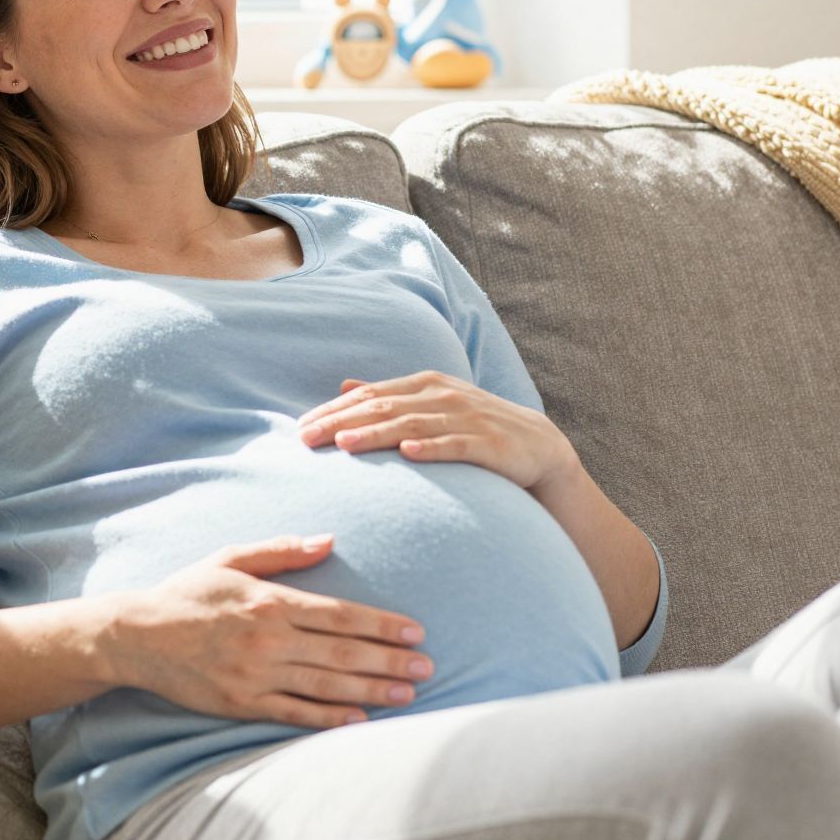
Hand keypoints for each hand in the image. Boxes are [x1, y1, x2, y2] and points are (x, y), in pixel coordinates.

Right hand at [108, 534, 435, 730]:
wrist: (137, 636)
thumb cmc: (189, 592)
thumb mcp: (231, 558)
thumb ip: (282, 551)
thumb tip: (330, 540)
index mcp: (270, 601)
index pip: (340, 615)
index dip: (382, 625)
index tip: (416, 632)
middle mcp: (267, 639)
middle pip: (342, 652)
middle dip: (390, 661)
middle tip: (428, 667)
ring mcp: (255, 674)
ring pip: (326, 684)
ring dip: (372, 690)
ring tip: (408, 692)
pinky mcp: (242, 703)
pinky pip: (295, 713)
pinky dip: (330, 717)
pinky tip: (361, 719)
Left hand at [295, 370, 580, 492]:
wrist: (538, 448)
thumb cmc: (476, 427)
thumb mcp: (433, 405)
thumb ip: (391, 396)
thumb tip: (345, 385)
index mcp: (425, 384)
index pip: (370, 395)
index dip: (334, 410)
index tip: (300, 429)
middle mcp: (443, 396)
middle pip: (384, 407)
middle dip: (342, 421)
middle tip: (307, 439)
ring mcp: (468, 418)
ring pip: (413, 424)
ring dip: (377, 434)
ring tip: (345, 444)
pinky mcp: (490, 444)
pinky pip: (456, 445)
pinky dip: (432, 448)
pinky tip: (409, 454)